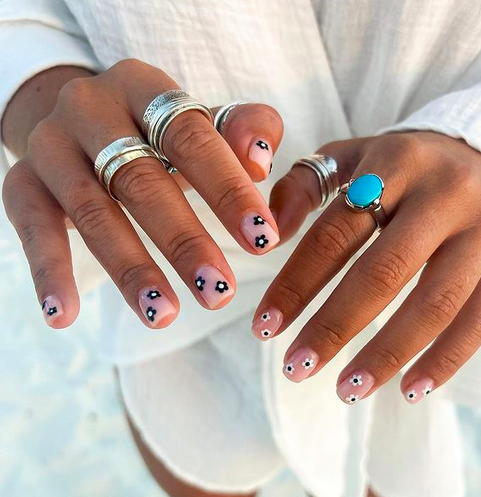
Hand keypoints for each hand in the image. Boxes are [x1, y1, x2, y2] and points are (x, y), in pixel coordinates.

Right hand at [2, 59, 282, 328]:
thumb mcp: (202, 122)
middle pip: (140, 180)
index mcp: (143, 87)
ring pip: (93, 213)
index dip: (228, 190)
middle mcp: (90, 108)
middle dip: (184, 242)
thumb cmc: (157, 133)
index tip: (263, 240)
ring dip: (131, 270)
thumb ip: (244, 130)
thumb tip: (262, 161)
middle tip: (219, 292)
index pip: (191, 137)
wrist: (82, 124)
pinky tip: (65, 316)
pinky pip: (33, 229)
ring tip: (164, 315)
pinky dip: (49, 272)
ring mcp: (51, 146)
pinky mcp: (22, 183)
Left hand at [253, 131, 480, 403]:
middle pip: (380, 274)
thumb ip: (302, 187)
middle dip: (333, 328)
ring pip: (433, 304)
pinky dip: (444, 359)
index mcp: (391, 167)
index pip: (332, 235)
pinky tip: (409, 388)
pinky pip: (479, 319)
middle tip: (295, 368)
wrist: (479, 151)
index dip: (295, 285)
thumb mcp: (350, 157)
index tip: (264, 327)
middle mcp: (441, 196)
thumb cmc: (400, 165)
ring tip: (346, 389)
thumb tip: (269, 237)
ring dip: (386, 354)